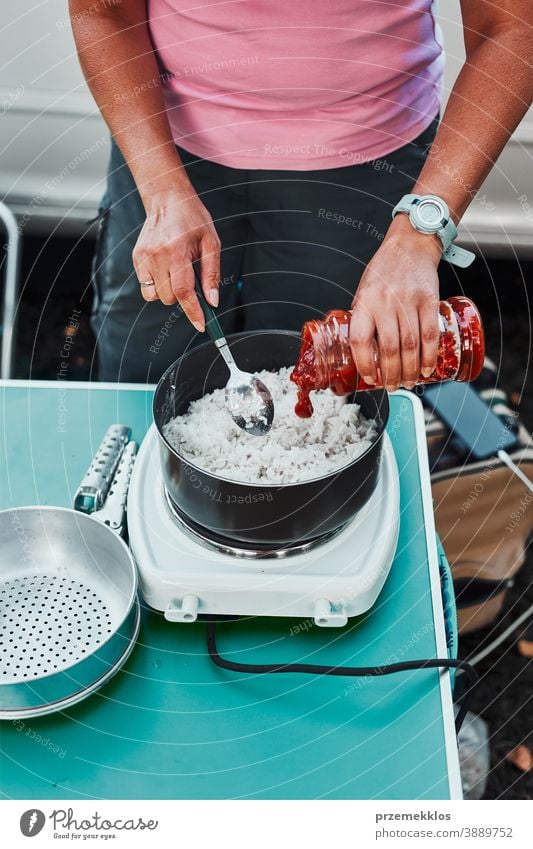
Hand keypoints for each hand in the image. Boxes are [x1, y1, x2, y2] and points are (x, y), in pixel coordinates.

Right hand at [132, 188, 220, 330]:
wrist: (167, 199)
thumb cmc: (193, 220)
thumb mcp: (211, 243)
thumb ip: (212, 274)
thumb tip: (212, 302)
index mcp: (177, 251)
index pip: (184, 291)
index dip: (193, 312)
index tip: (201, 326)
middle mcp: (156, 256)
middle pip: (170, 298)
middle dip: (182, 297)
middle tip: (191, 280)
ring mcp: (143, 258)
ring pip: (156, 296)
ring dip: (169, 292)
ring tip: (177, 272)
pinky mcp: (136, 259)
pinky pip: (146, 286)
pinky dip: (158, 284)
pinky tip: (166, 267)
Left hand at [350, 215, 442, 390]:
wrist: (410, 245)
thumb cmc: (384, 271)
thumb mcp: (363, 291)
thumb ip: (364, 319)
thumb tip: (364, 353)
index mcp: (364, 302)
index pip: (360, 340)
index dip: (365, 364)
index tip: (370, 378)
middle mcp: (385, 302)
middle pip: (389, 348)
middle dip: (392, 374)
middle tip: (393, 387)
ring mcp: (408, 301)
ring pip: (411, 345)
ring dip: (411, 370)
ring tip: (410, 382)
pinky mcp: (429, 300)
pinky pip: (430, 334)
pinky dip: (430, 356)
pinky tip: (428, 369)